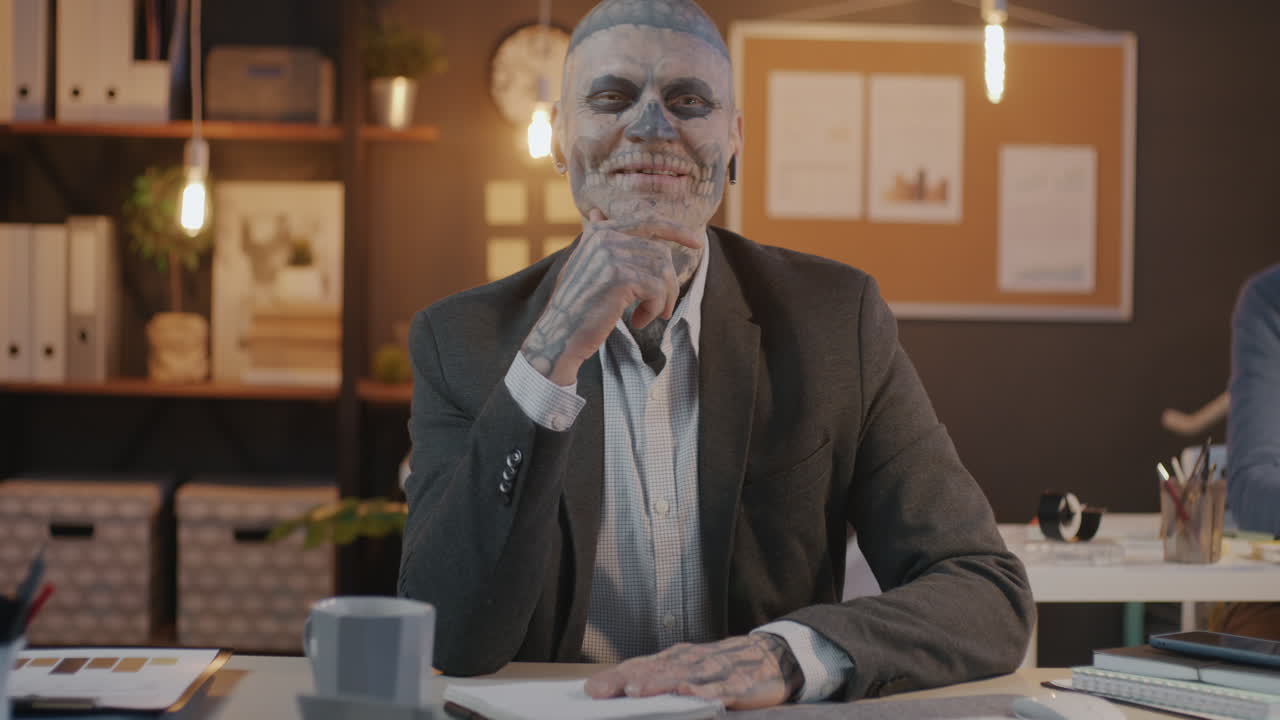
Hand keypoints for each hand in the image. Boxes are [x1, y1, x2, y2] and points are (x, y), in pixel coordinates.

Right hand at [520, 208, 702, 385]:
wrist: (559, 335)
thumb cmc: (577, 306)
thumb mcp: (585, 265)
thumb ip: (597, 240)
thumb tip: (597, 213)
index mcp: (600, 232)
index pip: (647, 220)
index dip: (676, 229)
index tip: (697, 242)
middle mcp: (605, 236)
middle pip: (660, 252)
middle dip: (669, 283)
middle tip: (664, 309)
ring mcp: (611, 254)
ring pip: (663, 271)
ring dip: (662, 299)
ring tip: (649, 316)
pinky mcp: (619, 276)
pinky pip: (657, 289)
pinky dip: (654, 309)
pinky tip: (638, 321)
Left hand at [584, 633, 803, 709]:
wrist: (771, 657)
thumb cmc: (723, 666)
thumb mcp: (689, 668)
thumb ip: (661, 676)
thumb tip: (624, 687)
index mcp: (677, 658)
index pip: (640, 666)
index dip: (615, 678)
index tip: (590, 689)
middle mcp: (691, 661)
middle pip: (654, 671)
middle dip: (625, 681)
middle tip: (600, 692)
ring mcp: (714, 672)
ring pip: (681, 677)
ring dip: (658, 683)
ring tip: (636, 691)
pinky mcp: (737, 685)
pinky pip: (717, 688)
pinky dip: (701, 690)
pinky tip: (687, 693)